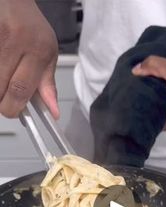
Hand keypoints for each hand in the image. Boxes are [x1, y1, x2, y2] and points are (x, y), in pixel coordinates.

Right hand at [0, 0, 58, 118]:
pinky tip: (1, 70)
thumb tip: (53, 112)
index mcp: (37, 50)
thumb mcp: (47, 54)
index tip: (15, 111)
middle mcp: (14, 42)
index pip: (21, 90)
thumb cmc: (31, 28)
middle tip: (6, 99)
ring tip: (4, 79)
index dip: (14, 108)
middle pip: (0, 91)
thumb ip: (48, 84)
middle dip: (3, 102)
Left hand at [132, 56, 165, 129]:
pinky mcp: (164, 110)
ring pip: (147, 111)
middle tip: (124, 93)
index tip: (125, 100)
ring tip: (128, 91)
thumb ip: (154, 66)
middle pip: (144, 117)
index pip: (145, 121)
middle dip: (134, 106)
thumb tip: (134, 70)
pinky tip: (138, 90)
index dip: (134, 111)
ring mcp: (165, 117)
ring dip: (139, 101)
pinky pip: (150, 106)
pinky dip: (145, 98)